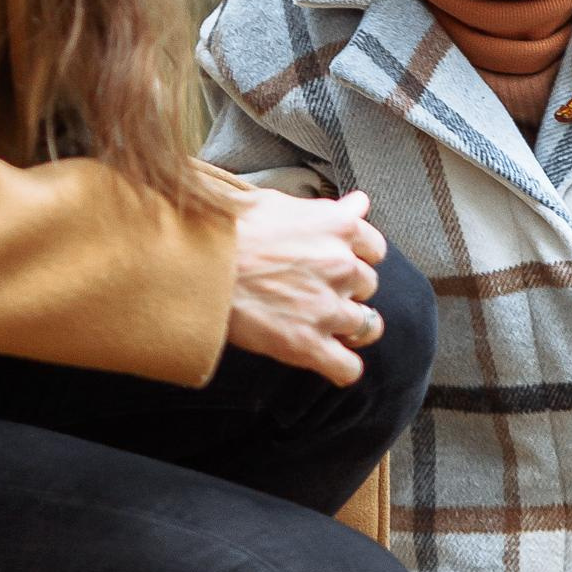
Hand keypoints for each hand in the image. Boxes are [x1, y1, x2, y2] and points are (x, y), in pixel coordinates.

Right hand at [225, 188, 388, 385]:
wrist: (197, 262)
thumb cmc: (229, 228)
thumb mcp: (281, 203)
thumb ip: (327, 210)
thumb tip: (359, 203)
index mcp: (338, 228)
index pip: (375, 248)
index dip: (359, 257)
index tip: (343, 261)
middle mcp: (341, 267)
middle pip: (368, 286)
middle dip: (348, 290)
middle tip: (317, 291)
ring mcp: (328, 308)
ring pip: (367, 326)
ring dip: (351, 328)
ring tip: (327, 326)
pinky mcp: (307, 344)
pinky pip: (347, 368)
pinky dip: (341, 367)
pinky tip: (327, 360)